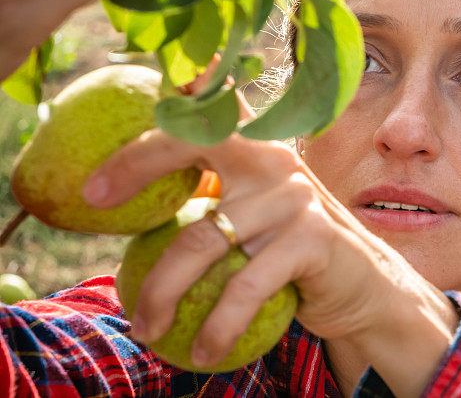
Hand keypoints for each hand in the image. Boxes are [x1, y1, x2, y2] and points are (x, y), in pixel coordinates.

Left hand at [81, 66, 458, 395]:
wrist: (365, 287)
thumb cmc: (293, 257)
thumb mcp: (256, 220)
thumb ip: (214, 202)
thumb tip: (132, 219)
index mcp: (257, 149)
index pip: (205, 113)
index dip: (159, 110)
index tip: (109, 151)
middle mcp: (274, 160)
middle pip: (198, 141)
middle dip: (139, 161)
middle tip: (95, 200)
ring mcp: (295, 197)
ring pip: (203, 240)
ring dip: (161, 292)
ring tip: (145, 327)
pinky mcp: (312, 238)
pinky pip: (245, 286)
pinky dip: (216, 325)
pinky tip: (203, 351)